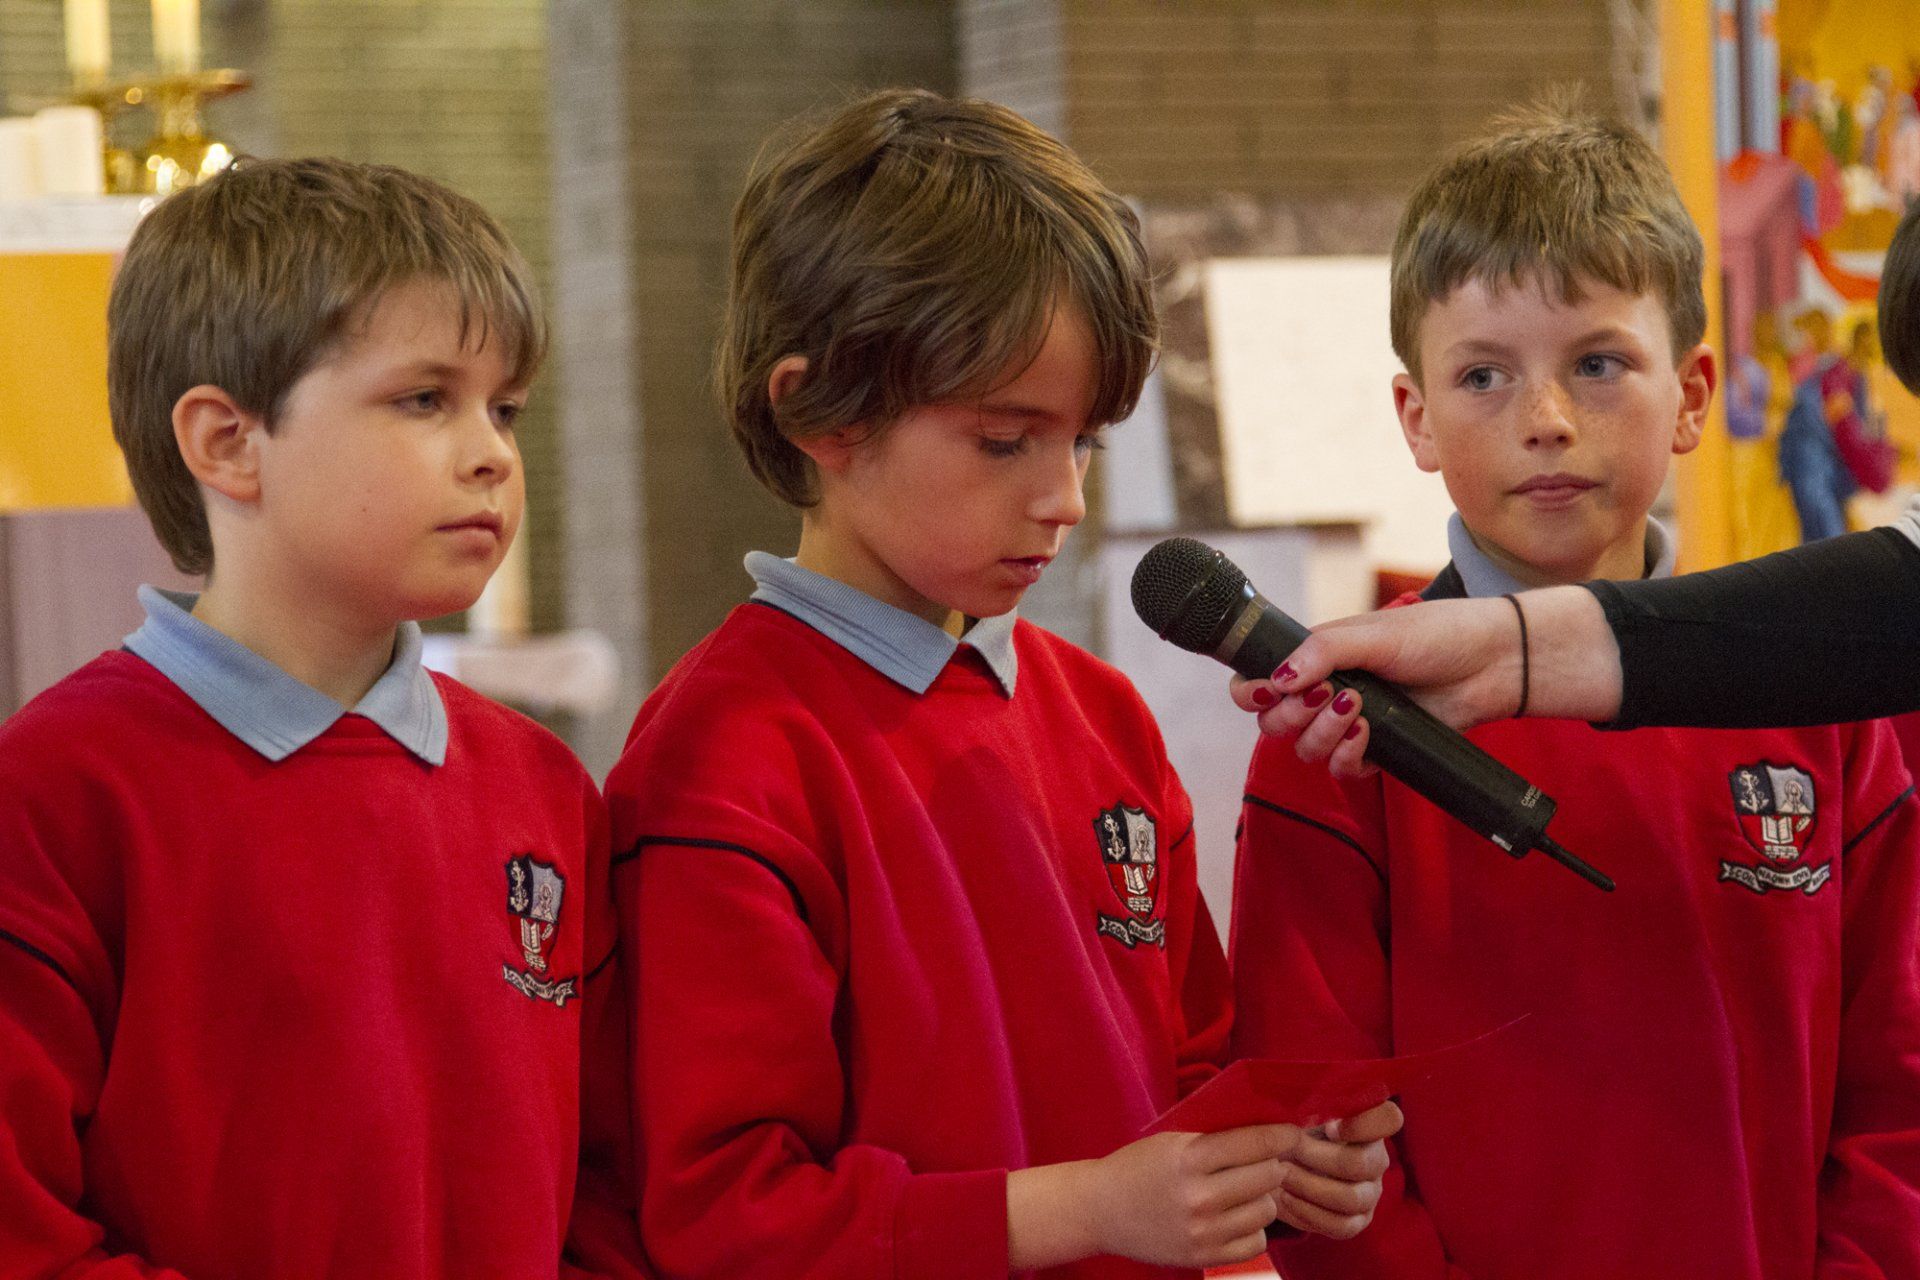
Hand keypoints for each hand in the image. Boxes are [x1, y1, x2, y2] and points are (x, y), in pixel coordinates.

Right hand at [1086, 1124, 1303, 1267]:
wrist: (1101, 1210)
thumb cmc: (1139, 1167)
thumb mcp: (1172, 1140)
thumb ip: (1216, 1136)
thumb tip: (1268, 1126)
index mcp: (1188, 1158)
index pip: (1253, 1143)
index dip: (1281, 1135)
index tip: (1292, 1132)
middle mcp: (1198, 1197)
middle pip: (1268, 1175)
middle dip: (1272, 1164)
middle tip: (1264, 1161)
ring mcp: (1203, 1232)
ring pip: (1267, 1210)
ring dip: (1263, 1197)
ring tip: (1245, 1190)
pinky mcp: (1205, 1257)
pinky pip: (1257, 1242)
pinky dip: (1253, 1228)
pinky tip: (1235, 1216)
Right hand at [1227, 588, 1621, 775]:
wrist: (1492, 663)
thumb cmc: (1437, 635)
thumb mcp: (1374, 633)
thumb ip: (1322, 651)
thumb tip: (1278, 678)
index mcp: (1316, 659)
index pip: (1260, 684)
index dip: (1252, 695)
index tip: (1270, 693)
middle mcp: (1327, 692)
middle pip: (1275, 724)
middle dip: (1293, 715)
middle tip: (1327, 696)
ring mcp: (1351, 724)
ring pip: (1306, 750)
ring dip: (1323, 735)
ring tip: (1359, 711)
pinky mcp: (1379, 751)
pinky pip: (1342, 769)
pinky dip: (1347, 756)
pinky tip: (1369, 735)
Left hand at [1272, 1100, 1400, 1238]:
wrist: (1282, 1169)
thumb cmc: (1291, 1133)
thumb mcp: (1297, 1113)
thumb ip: (1302, 1105)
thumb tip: (1287, 1103)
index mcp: (1368, 1126)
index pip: (1389, 1118)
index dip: (1364, 1123)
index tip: (1328, 1126)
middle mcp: (1377, 1160)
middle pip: (1362, 1163)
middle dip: (1317, 1157)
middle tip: (1287, 1150)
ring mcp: (1370, 1194)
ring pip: (1351, 1198)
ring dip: (1310, 1187)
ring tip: (1282, 1176)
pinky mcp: (1357, 1221)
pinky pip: (1340, 1226)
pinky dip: (1308, 1213)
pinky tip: (1285, 1199)